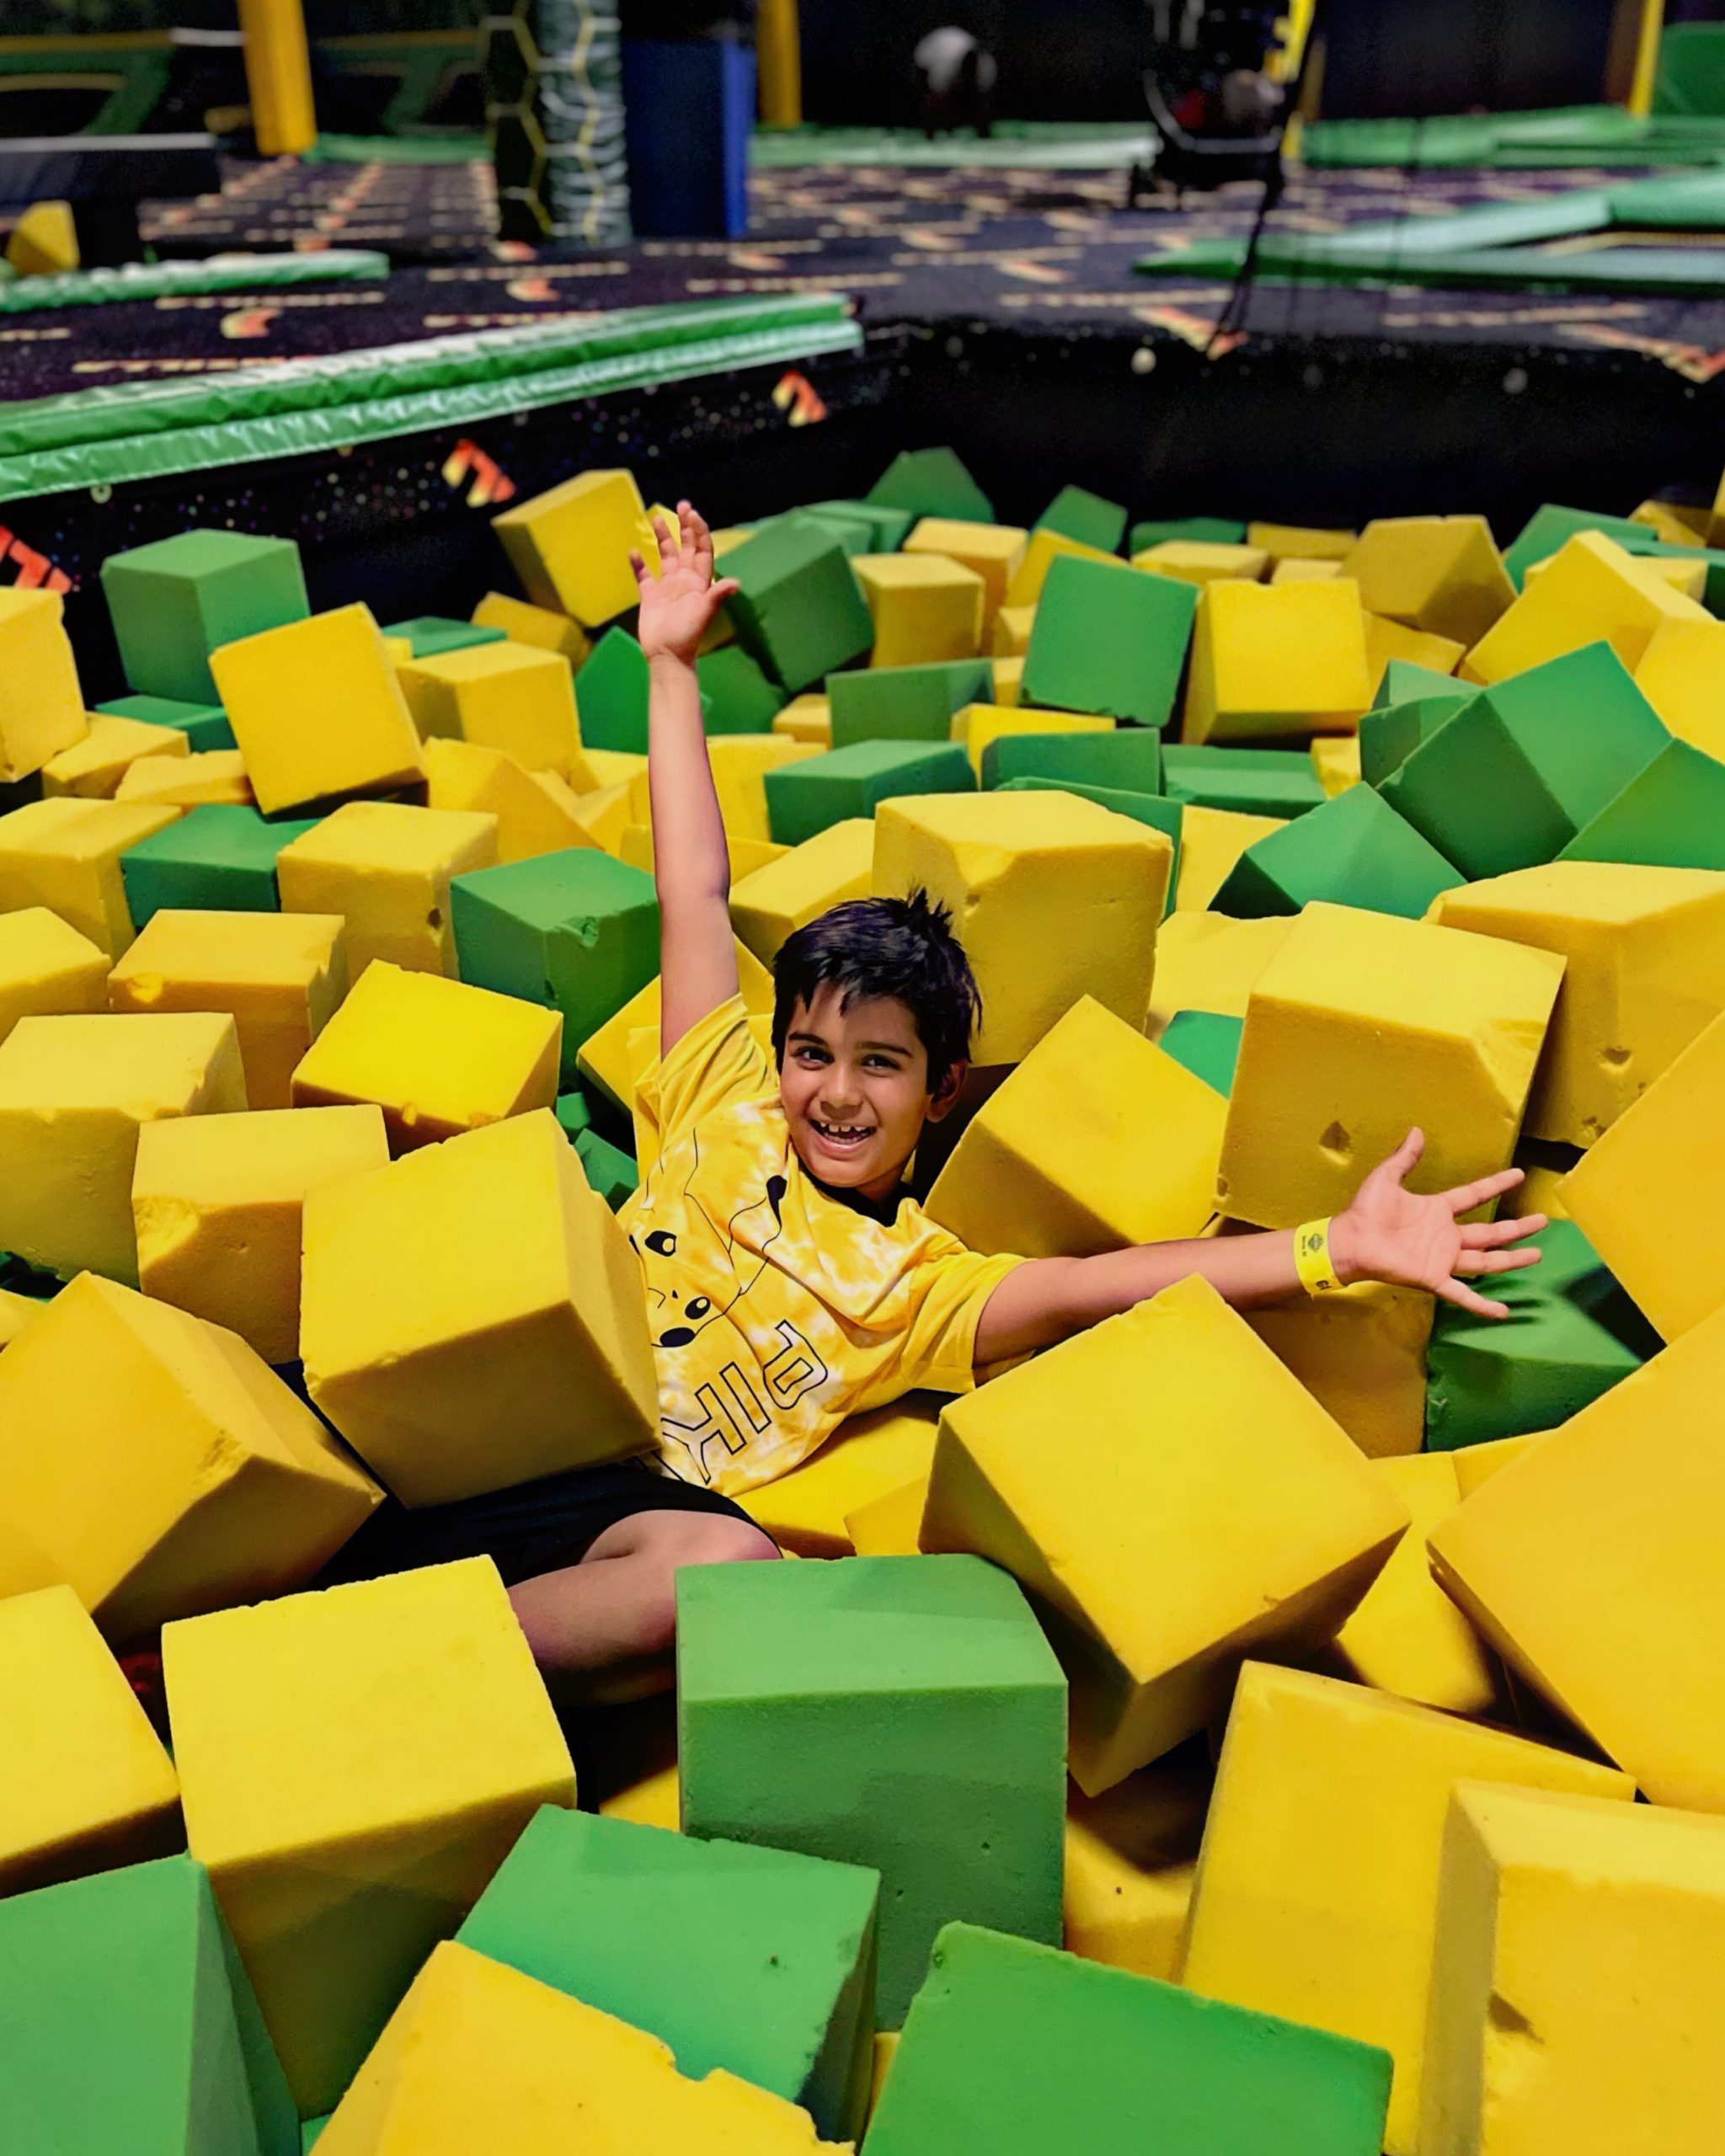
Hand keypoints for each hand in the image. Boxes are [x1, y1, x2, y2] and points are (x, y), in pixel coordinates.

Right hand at [630, 500, 739, 667]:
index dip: (699, 532)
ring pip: (666, 557)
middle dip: (684, 527)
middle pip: (686, 548)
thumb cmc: (687, 637)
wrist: (667, 657)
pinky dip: (639, 564)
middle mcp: (684, 581)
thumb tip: (736, 583)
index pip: (702, 550)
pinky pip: (644, 576)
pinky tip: (634, 552)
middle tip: (682, 505)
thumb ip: (717, 596)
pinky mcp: (650, 597)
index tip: (692, 514)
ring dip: (663, 538)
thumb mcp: (703, 614)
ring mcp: (667, 588)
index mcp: (699, 582)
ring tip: (657, 519)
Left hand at [1329, 1128, 1543, 1319]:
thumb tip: (1417, 1131)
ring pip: (1486, 1260)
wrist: (1350, 1241)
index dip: (1495, 1185)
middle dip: (1517, 1228)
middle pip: (1490, 1232)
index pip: (1474, 1195)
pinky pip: (1462, 1294)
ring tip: (1537, 1256)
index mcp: (1438, 1209)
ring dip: (1511, 1259)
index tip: (1519, 1175)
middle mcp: (1446, 1235)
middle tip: (1543, 1221)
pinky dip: (1481, 1304)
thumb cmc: (1366, 1211)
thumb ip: (1404, 1157)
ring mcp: (1442, 1259)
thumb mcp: (1386, 1178)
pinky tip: (1503, 1312)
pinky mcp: (1433, 1278)